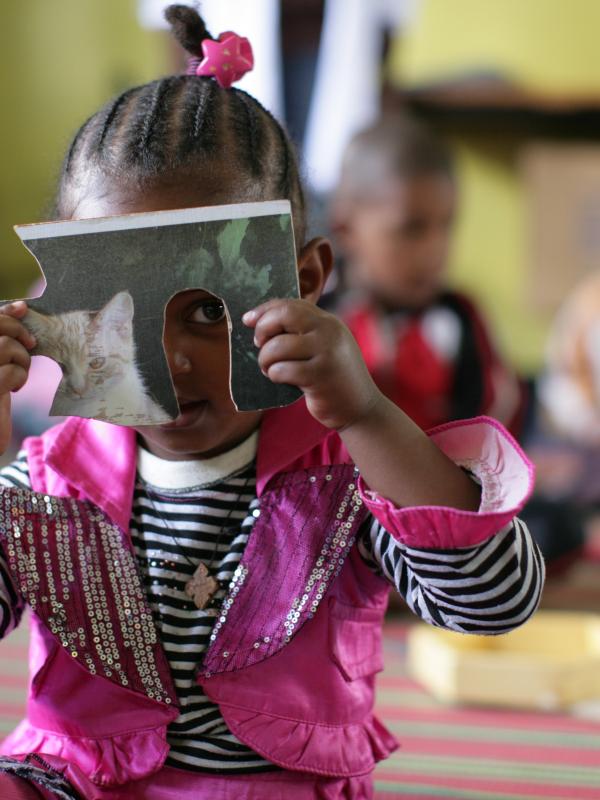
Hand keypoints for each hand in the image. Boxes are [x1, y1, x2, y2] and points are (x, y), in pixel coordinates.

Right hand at [0, 302, 35, 453]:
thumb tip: (21, 306)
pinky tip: (13, 388)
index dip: (6, 310)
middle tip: (30, 345)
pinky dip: (19, 377)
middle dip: (18, 332)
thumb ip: (4, 335)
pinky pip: (10, 371)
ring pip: (6, 346)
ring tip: (17, 373)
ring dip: (21, 359)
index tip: (24, 309)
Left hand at [243, 299, 380, 429]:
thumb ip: (304, 332)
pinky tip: (282, 380)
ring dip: (265, 359)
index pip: (291, 304)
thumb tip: (260, 321)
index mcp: (328, 322)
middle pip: (284, 315)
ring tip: (270, 368)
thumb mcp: (326, 347)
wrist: (361, 407)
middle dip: (263, 328)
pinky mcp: (320, 376)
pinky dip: (274, 375)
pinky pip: (282, 370)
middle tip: (259, 344)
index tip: (248, 320)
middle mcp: (329, 332)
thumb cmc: (334, 378)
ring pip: (278, 346)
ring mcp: (326, 353)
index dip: (265, 310)